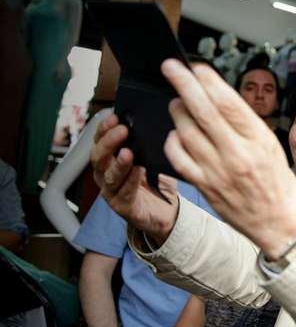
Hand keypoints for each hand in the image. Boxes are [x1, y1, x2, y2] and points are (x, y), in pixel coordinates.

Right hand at [90, 114, 178, 243]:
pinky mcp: (122, 206)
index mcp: (109, 159)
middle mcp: (105, 174)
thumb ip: (146, 143)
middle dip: (108, 142)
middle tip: (122, 130)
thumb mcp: (151, 157)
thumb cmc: (156, 180)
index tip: (114, 116)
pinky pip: (125, 191)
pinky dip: (131, 180)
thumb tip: (149, 121)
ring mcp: (112, 191)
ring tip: (127, 152)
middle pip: (98, 157)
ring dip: (118, 162)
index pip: (100, 140)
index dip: (104, 128)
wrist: (166, 210)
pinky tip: (139, 170)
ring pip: (109, 175)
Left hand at [161, 59, 295, 259]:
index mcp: (258, 139)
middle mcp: (237, 153)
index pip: (229, 102)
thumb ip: (244, 122)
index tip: (196, 66)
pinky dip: (173, 140)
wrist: (279, 221)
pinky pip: (179, 157)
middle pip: (203, 111)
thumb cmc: (276, 180)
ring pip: (186, 131)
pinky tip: (177, 133)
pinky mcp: (204, 186)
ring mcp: (218, 171)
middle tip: (170, 66)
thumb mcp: (269, 144)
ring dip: (177, 111)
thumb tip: (216, 95)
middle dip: (184, 84)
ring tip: (177, 101)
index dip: (209, 81)